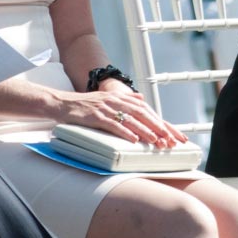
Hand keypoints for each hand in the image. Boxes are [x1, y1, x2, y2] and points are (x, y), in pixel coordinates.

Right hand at [61, 85, 186, 147]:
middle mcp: (116, 100)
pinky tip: (134, 140)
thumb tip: (141, 98)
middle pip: (142, 113)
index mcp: (121, 97)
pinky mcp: (95, 116)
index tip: (174, 133)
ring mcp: (106, 108)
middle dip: (158, 126)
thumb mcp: (107, 98)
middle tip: (170, 139)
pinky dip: (124, 132)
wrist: (62, 103)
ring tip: (156, 141)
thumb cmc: (85, 105)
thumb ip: (125, 98)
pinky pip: (113, 125)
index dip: (161, 121)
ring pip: (130, 119)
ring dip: (145, 130)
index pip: (146, 109)